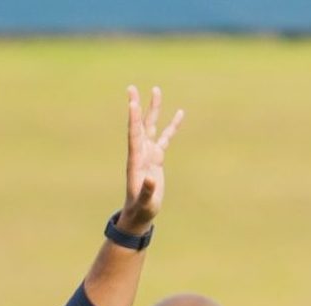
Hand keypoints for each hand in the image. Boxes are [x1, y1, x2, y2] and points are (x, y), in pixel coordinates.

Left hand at [118, 85, 183, 232]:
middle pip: (140, 125)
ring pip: (151, 127)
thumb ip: (148, 190)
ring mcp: (149, 153)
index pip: (134, 135)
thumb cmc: (141, 208)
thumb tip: (152, 178)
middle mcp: (140, 152)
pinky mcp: (157, 158)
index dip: (134, 119)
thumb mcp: (145, 202)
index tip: (132, 102)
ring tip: (156, 90)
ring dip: (154, 109)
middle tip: (132, 88)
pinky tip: (179, 114)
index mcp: (136, 160)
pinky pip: (165, 138)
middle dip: (138, 107)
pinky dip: (171, 126)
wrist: (140, 212)